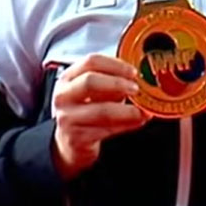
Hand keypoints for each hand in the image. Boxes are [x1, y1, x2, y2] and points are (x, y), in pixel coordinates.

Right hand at [51, 54, 149, 180]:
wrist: (69, 143)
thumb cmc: (85, 111)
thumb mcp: (92, 92)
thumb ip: (110, 82)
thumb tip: (136, 79)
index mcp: (68, 78)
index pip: (91, 62)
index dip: (115, 65)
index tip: (132, 71)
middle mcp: (63, 96)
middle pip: (90, 81)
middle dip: (118, 83)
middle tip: (135, 88)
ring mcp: (67, 118)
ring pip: (102, 110)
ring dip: (127, 110)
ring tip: (142, 110)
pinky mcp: (77, 138)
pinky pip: (106, 129)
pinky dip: (126, 125)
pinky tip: (137, 121)